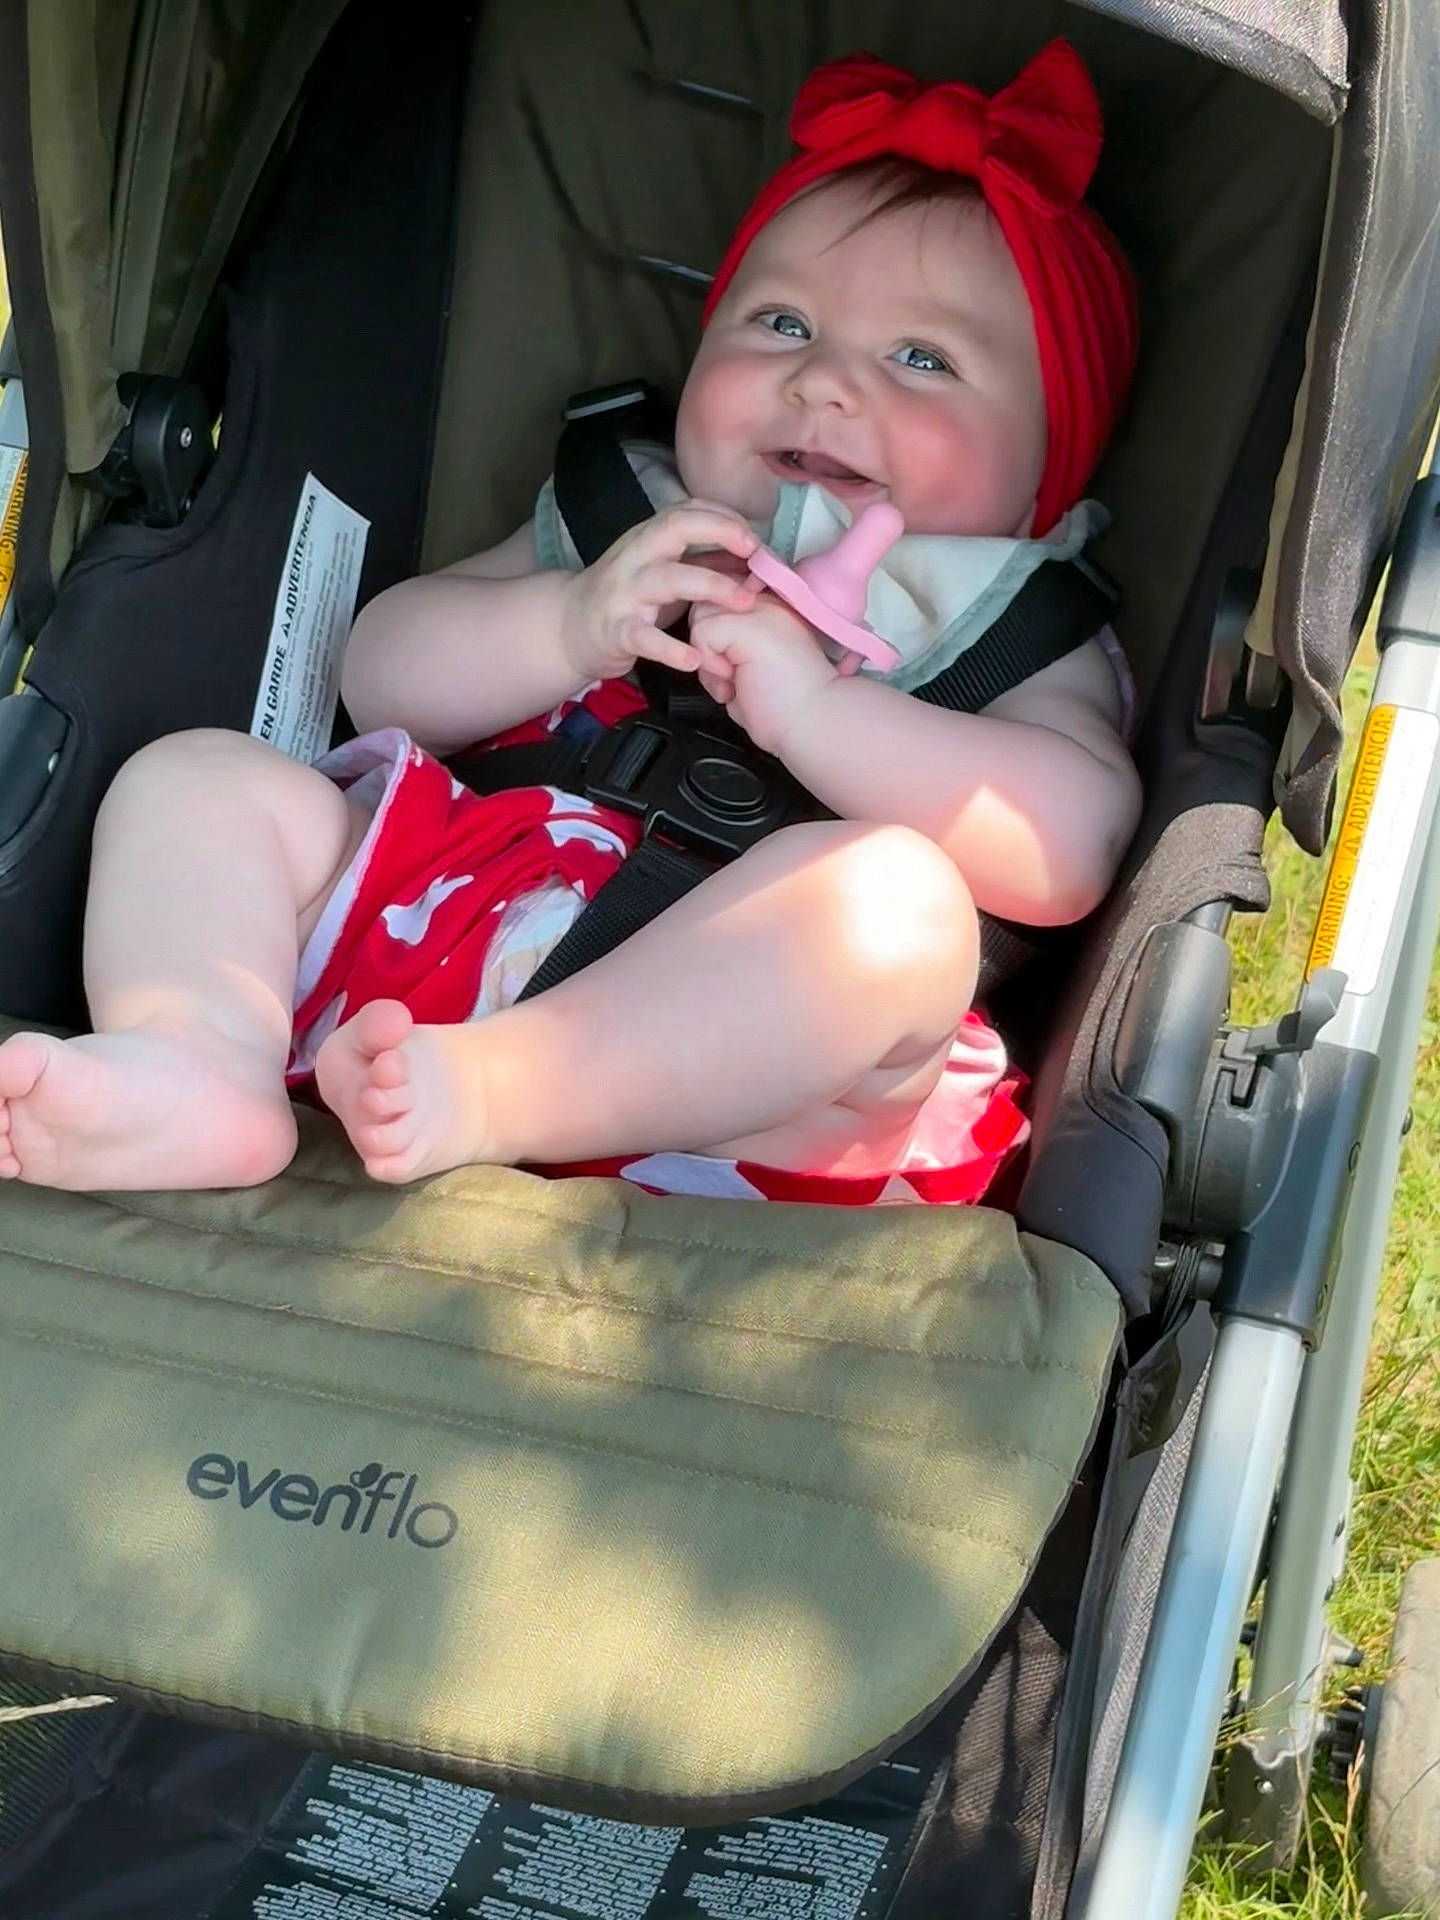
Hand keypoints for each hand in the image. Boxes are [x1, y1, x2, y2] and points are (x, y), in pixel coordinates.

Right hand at [561, 503, 758, 682]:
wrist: (570, 627)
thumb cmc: (627, 597)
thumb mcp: (662, 569)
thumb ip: (702, 561)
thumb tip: (753, 556)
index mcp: (648, 539)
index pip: (687, 510)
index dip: (724, 517)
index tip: (755, 538)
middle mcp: (635, 557)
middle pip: (675, 527)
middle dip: (720, 531)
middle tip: (756, 553)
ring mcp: (624, 592)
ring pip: (667, 578)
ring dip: (711, 586)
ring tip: (744, 603)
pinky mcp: (616, 631)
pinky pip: (644, 638)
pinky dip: (670, 649)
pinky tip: (694, 659)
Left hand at [689, 594, 837, 757]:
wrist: (816, 723)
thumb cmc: (788, 709)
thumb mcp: (753, 669)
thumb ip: (730, 649)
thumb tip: (701, 646)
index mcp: (769, 611)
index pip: (721, 602)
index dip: (716, 639)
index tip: (738, 672)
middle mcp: (766, 603)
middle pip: (706, 606)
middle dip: (707, 646)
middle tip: (733, 679)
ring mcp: (759, 610)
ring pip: (700, 616)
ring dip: (708, 658)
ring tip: (736, 682)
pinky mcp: (749, 626)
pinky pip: (702, 633)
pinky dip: (710, 666)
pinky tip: (736, 683)